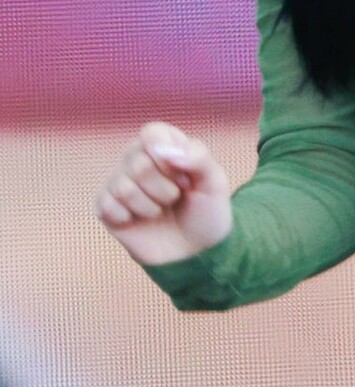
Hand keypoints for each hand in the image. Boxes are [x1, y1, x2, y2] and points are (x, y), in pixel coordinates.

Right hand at [95, 121, 232, 266]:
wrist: (196, 253)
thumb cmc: (206, 213)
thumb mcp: (215, 183)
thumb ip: (199, 158)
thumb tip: (166, 151)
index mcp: (163, 145)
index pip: (152, 133)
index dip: (168, 156)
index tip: (185, 177)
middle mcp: (137, 159)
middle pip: (138, 164)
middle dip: (164, 190)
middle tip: (175, 199)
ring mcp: (119, 182)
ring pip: (123, 187)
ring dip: (150, 207)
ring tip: (160, 211)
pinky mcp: (107, 207)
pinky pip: (107, 206)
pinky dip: (130, 218)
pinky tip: (140, 221)